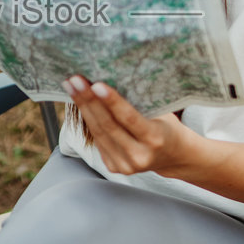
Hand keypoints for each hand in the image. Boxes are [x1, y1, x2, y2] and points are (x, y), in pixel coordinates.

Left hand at [65, 76, 193, 176]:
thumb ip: (139, 103)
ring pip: (98, 133)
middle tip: (75, 80)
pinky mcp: (114, 167)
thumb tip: (111, 77)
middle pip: (107, 125)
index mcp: (154, 139)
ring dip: (83, 108)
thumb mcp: (161, 113)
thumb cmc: (166, 126)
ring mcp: (125, 165)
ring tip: (71, 86)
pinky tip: (80, 103)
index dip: (111, 101)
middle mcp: (138, 155)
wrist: (173, 156)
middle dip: (88, 100)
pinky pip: (98, 140)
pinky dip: (89, 120)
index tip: (95, 84)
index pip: (129, 118)